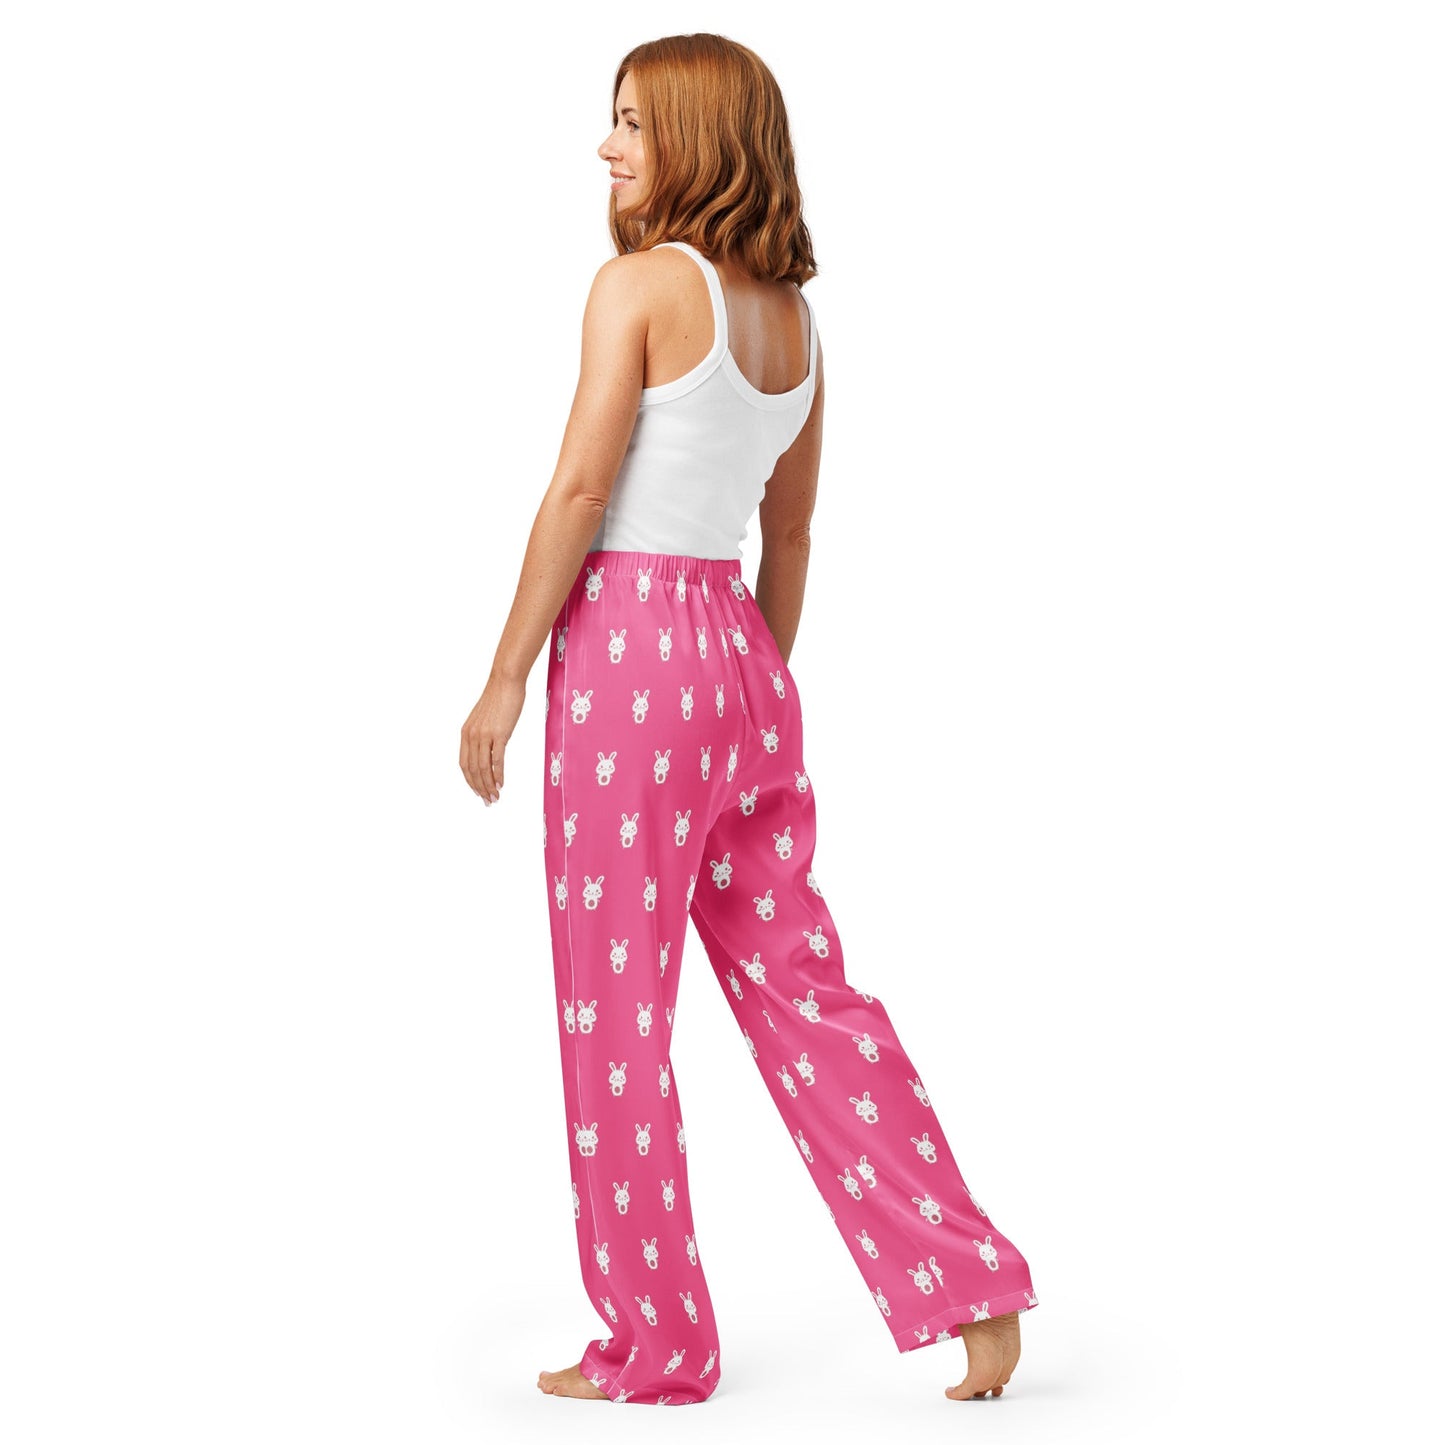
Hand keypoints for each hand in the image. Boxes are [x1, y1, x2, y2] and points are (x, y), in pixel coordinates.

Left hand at [460, 671, 524, 804]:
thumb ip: (483, 735)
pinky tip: (502, 783)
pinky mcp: (499, 734)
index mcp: (466, 733)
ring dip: (489, 785)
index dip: (470, 781)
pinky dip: (499, 774)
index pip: (464, 764)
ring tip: (495, 797)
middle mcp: (472, 736)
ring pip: (483, 768)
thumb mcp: (485, 719)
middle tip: (488, 801)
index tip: (479, 792)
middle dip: (479, 788)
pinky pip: (497, 759)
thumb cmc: (499, 698)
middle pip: (472, 769)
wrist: (506, 681)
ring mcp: (485, 735)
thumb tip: (489, 749)